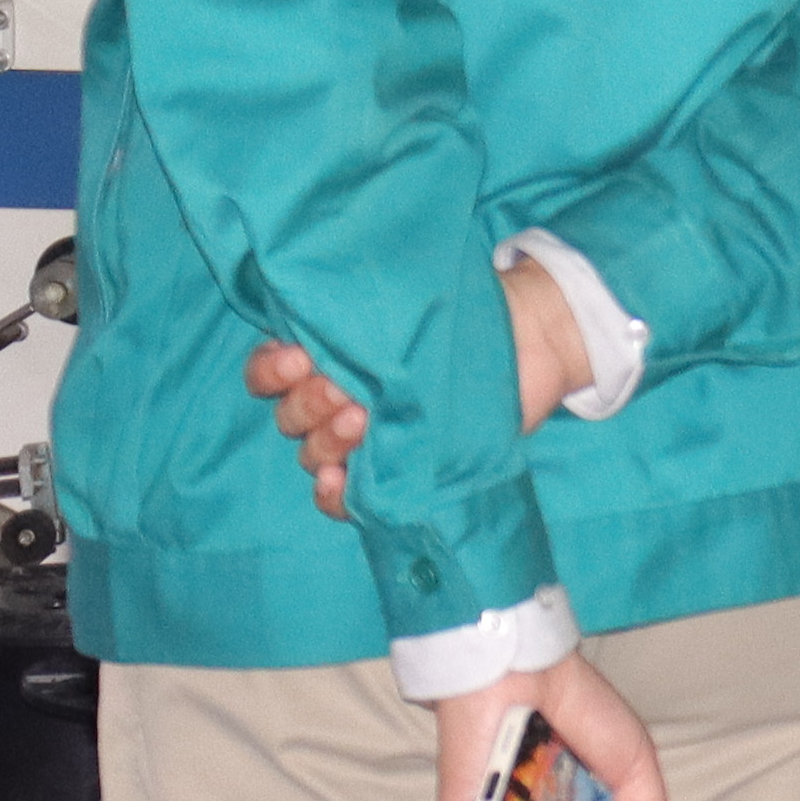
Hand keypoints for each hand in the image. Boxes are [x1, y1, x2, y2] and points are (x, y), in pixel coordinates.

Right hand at [247, 271, 595, 520]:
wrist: (531, 342)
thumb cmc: (466, 313)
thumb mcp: (409, 302)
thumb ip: (362, 316)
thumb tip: (328, 312)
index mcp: (332, 357)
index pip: (268, 373)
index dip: (270, 371)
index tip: (298, 358)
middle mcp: (339, 398)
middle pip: (291, 416)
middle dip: (311, 403)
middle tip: (345, 391)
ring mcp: (365, 440)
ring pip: (314, 453)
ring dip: (327, 441)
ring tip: (361, 421)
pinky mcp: (394, 474)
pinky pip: (344, 498)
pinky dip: (334, 494)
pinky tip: (339, 481)